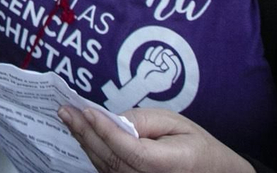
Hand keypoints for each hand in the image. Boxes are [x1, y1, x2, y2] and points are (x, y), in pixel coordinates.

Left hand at [57, 105, 252, 172]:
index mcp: (171, 164)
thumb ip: (144, 120)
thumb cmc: (194, 145)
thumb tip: (113, 119)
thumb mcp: (175, 123)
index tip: (88, 111)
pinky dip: (92, 152)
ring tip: (69, 119)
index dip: (108, 132)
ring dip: (84, 142)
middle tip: (66, 111)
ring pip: (106, 167)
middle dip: (86, 133)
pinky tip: (82, 134)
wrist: (210, 172)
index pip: (132, 151)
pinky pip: (108, 171)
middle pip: (113, 159)